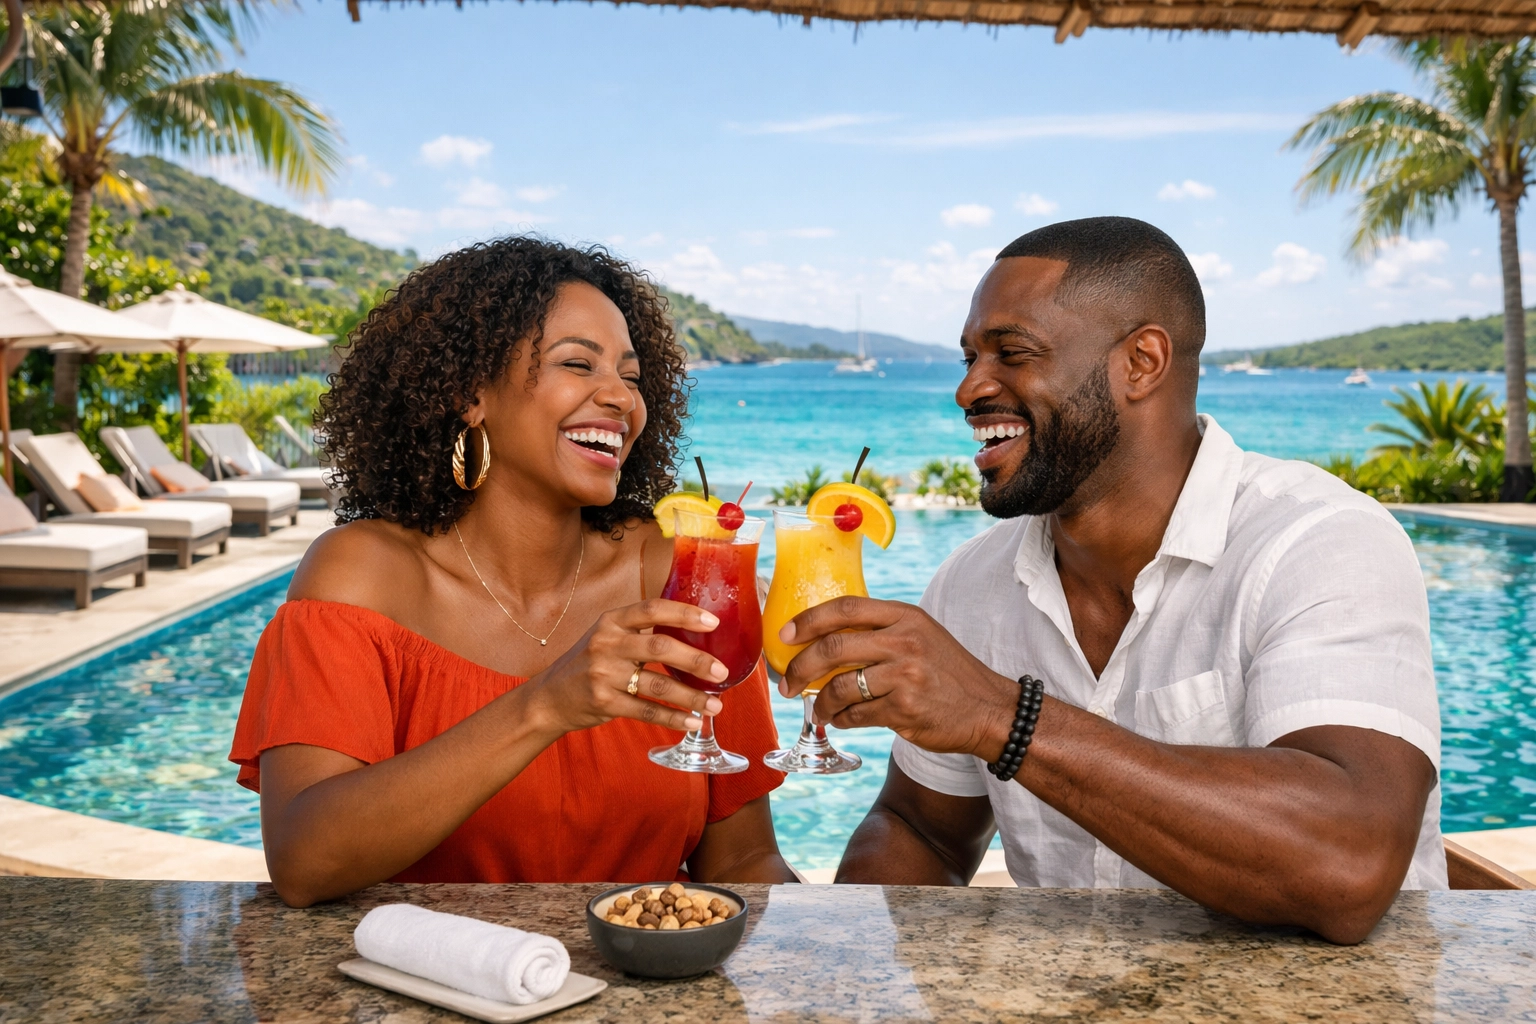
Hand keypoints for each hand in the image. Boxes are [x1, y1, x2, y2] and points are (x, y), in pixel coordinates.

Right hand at [525, 598, 729, 735]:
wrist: (550, 697)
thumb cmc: (589, 663)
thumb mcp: (608, 637)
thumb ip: (641, 633)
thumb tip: (695, 634)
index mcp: (611, 621)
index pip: (652, 609)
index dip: (684, 613)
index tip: (714, 622)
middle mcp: (607, 644)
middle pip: (660, 648)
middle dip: (695, 661)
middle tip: (722, 672)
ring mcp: (603, 674)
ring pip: (657, 685)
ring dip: (691, 696)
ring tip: (716, 704)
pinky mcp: (603, 702)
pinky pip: (646, 711)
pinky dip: (673, 717)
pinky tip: (692, 721)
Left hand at [779, 597, 1017, 758]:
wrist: (989, 709)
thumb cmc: (948, 673)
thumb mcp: (922, 636)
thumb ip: (882, 631)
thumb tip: (825, 639)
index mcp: (905, 616)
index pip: (846, 608)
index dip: (808, 620)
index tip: (785, 635)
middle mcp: (905, 641)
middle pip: (833, 647)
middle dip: (801, 668)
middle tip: (788, 684)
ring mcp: (905, 676)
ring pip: (840, 687)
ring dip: (821, 703)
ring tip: (819, 711)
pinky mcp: (905, 709)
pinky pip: (857, 715)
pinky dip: (843, 720)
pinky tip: (843, 720)